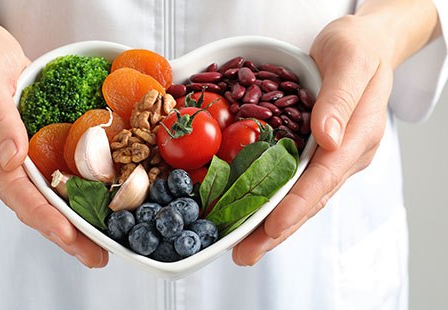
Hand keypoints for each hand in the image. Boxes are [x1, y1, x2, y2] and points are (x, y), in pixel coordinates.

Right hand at [0, 21, 107, 267]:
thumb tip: (14, 158)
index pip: (16, 192)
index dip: (42, 215)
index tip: (67, 234)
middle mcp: (6, 161)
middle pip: (36, 205)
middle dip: (66, 234)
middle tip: (96, 256)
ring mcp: (23, 156)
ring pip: (49, 196)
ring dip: (75, 221)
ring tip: (102, 243)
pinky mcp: (40, 146)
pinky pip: (60, 174)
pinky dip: (79, 192)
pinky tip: (100, 204)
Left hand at [232, 15, 395, 264]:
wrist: (364, 44)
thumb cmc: (357, 47)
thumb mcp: (350, 60)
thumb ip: (340, 98)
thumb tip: (328, 139)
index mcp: (358, 135)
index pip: (324, 177)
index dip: (297, 204)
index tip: (273, 227)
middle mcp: (346, 153)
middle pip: (311, 199)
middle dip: (278, 230)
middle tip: (244, 254)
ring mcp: (333, 156)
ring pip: (302, 197)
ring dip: (273, 225)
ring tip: (244, 248)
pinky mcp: (318, 152)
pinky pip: (296, 183)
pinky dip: (274, 202)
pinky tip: (253, 214)